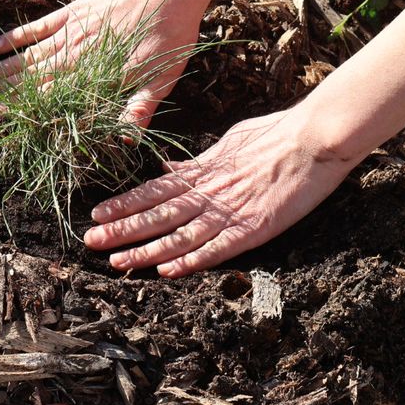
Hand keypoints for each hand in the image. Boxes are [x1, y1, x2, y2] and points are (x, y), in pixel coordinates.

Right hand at [0, 0, 207, 125]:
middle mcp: (78, 53)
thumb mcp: (164, 78)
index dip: (22, 103)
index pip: (51, 93)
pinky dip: (17, 35)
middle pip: (31, 74)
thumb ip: (141, 108)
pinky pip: (40, 25)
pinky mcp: (75, 11)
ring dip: (1, 67)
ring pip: (29, 53)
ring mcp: (73, 30)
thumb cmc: (170, 37)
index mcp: (96, 74)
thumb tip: (127, 138)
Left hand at [83, 107, 358, 276]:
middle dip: (122, 229)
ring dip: (146, 251)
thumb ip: (201, 162)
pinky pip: (218, 248)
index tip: (97, 214)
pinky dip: (192, 261)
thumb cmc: (278, 133)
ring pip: (179, 234)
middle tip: (90, 242)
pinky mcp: (255, 227)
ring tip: (117, 262)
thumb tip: (173, 171)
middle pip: (157, 214)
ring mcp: (231, 210)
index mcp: (205, 170)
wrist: (315, 136)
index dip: (124, 203)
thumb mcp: (230, 141)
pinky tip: (168, 272)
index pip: (155, 190)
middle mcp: (211, 192)